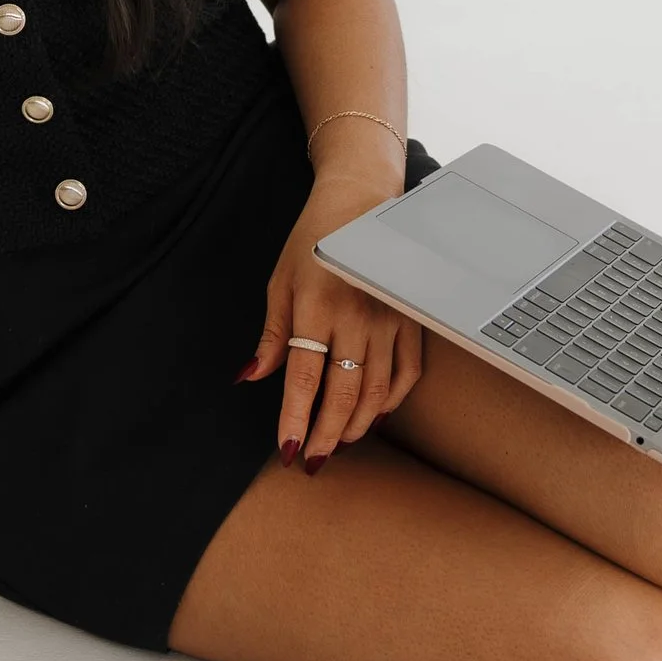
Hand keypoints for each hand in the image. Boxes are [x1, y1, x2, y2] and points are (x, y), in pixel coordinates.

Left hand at [243, 178, 423, 467]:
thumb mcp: (280, 282)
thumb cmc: (314, 241)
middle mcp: (357, 317)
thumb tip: (250, 378)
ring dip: (358, 424)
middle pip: (344, 393)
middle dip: (327, 434)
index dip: (294, 418)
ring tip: (339, 442)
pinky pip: (408, 373)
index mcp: (316, 307)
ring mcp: (390, 320)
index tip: (287, 449)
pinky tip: (376, 413)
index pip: (304, 378)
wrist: (361, 202)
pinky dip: (393, 400)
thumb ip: (271, 335)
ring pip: (378, 391)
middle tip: (313, 458)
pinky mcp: (411, 319)